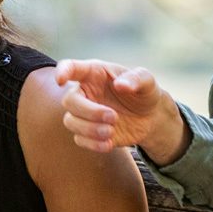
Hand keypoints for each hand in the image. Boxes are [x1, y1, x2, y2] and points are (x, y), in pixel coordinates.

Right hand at [54, 59, 186, 160]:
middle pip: (69, 101)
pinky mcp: (89, 132)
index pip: (71, 67)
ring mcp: (85, 113)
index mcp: (94, 73)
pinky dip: (92, 144)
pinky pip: (79, 139)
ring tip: (111, 132)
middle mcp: (85, 92)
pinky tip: (109, 144)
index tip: (61, 80)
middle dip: (89, 112)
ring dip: (89, 129)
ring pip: (71, 122)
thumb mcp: (147, 81)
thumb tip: (120, 85)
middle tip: (113, 117)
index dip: (62, 71)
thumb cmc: (144, 92)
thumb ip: (136, 79)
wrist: (151, 117)